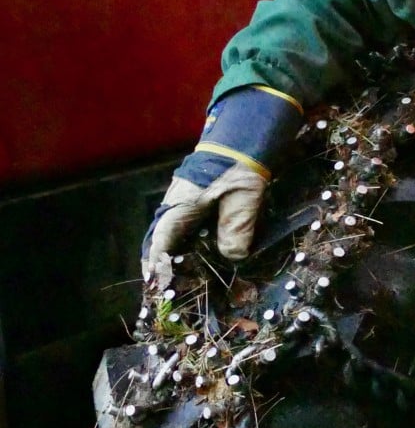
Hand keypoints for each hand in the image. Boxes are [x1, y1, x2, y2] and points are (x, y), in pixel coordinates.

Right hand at [141, 84, 301, 288]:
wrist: (243, 136)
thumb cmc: (240, 166)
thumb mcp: (244, 198)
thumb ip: (237, 228)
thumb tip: (233, 256)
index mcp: (180, 206)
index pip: (160, 243)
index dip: (158, 267)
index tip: (158, 288)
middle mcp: (175, 206)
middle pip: (160, 242)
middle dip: (160, 266)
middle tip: (164, 291)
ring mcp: (182, 202)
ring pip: (170, 236)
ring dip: (172, 257)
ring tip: (179, 280)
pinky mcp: (194, 201)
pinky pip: (182, 229)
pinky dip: (184, 245)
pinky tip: (197, 258)